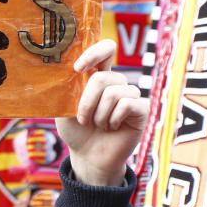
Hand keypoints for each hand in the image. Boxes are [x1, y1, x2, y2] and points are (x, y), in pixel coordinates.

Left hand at [55, 40, 147, 186]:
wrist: (87, 156)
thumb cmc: (75, 130)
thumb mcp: (63, 107)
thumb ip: (66, 87)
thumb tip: (64, 69)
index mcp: (98, 76)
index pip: (106, 50)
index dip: (94, 53)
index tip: (78, 69)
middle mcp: (116, 83)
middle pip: (104, 77)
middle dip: (87, 102)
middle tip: (84, 119)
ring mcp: (131, 95)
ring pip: (114, 92)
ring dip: (99, 114)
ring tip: (99, 125)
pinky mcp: (142, 109)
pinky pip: (128, 104)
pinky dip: (114, 119)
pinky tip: (113, 128)